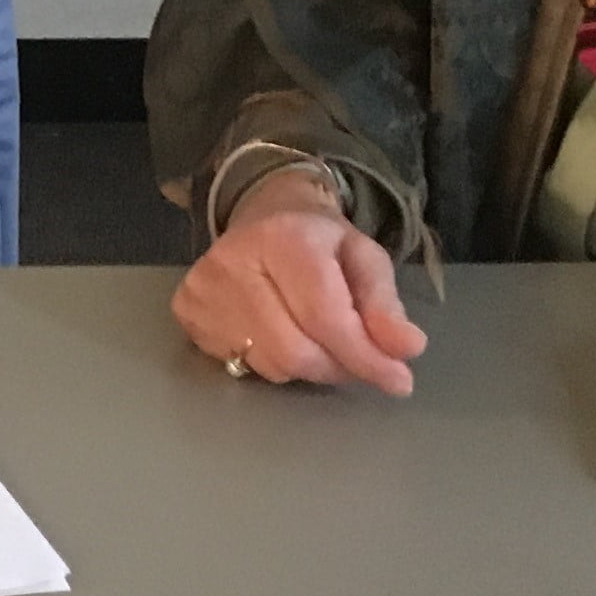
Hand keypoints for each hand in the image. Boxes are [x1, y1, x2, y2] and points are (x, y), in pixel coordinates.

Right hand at [169, 168, 428, 396]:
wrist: (263, 215)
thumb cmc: (320, 241)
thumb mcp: (365, 259)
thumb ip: (385, 305)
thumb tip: (408, 349)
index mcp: (285, 238)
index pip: (326, 317)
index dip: (364, 356)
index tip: (398, 380)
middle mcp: (234, 261)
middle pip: (296, 350)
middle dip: (338, 367)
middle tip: (358, 360)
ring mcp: (203, 289)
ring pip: (270, 364)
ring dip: (308, 368)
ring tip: (321, 343)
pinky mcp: (187, 311)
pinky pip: (242, 365)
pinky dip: (274, 363)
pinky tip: (282, 335)